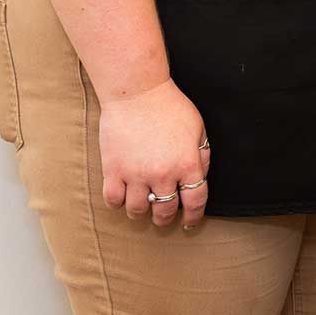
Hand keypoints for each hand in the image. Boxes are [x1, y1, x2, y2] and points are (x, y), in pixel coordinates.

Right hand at [97, 79, 210, 228]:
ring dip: (141, 212)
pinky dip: (118, 202)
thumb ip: (202, 156)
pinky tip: (123, 196)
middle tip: (163, 216)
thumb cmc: (169, 106)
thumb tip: (200, 178)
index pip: (195, 202)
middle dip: (165, 218)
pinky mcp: (113, 170)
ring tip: (142, 204)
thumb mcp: (198, 128)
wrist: (137, 91)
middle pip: (164, 212)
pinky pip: (113, 200)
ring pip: (137, 211)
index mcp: (187, 164)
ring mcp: (136, 174)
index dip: (193, 217)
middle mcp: (163, 174)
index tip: (190, 222)